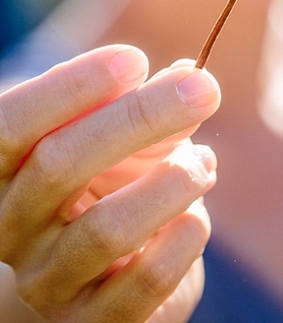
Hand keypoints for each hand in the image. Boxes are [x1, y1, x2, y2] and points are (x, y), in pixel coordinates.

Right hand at [0, 45, 220, 321]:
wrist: (99, 278)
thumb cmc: (105, 184)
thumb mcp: (116, 137)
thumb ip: (146, 105)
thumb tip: (192, 78)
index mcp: (2, 170)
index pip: (12, 124)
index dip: (71, 87)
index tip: (134, 60)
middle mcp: (11, 228)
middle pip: (59, 164)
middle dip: (140, 117)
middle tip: (204, 88)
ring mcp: (48, 282)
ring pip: (105, 228)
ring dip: (171, 182)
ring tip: (204, 163)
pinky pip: (143, 281)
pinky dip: (183, 238)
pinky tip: (197, 216)